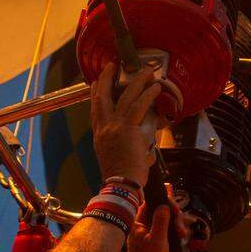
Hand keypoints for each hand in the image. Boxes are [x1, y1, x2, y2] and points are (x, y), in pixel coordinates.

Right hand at [90, 63, 161, 188]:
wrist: (121, 185)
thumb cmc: (123, 178)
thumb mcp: (122, 159)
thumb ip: (133, 148)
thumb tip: (146, 147)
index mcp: (100, 137)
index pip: (95, 111)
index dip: (96, 95)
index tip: (97, 83)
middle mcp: (104, 129)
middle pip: (102, 98)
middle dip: (106, 80)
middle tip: (111, 66)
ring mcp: (114, 127)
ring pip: (124, 98)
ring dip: (136, 82)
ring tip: (145, 71)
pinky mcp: (127, 128)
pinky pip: (138, 106)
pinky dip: (147, 95)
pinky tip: (154, 86)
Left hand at [124, 202, 188, 251]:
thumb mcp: (157, 241)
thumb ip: (160, 222)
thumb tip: (164, 205)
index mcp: (137, 223)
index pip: (150, 203)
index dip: (164, 203)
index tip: (176, 211)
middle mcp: (141, 225)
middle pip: (159, 210)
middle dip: (173, 215)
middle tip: (180, 227)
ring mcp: (147, 231)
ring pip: (163, 219)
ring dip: (174, 224)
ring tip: (181, 234)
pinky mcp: (153, 238)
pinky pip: (164, 228)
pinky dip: (172, 230)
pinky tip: (179, 236)